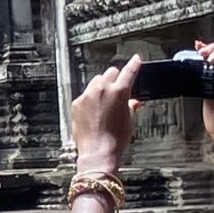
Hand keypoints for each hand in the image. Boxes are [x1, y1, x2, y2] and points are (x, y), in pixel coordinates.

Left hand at [71, 54, 141, 173]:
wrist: (97, 152)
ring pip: (96, 81)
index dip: (134, 64)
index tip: (136, 59)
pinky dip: (91, 99)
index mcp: (119, 92)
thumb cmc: (115, 140)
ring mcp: (88, 95)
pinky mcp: (77, 103)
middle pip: (110, 73)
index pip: (129, 71)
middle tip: (118, 90)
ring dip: (102, 87)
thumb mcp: (129, 120)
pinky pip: (86, 94)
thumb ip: (131, 105)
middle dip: (115, 79)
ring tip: (105, 103)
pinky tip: (94, 112)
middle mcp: (102, 89)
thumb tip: (133, 101)